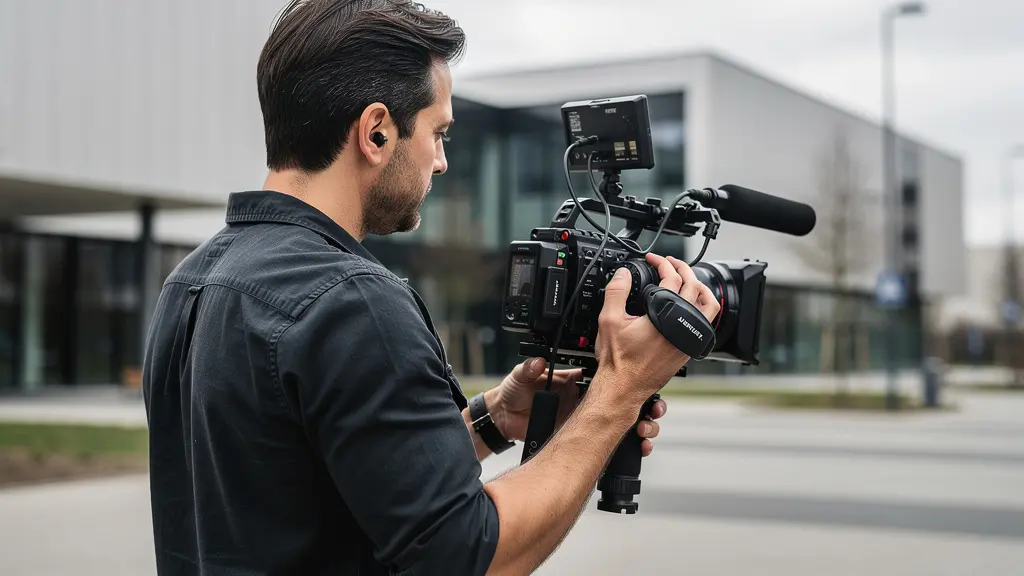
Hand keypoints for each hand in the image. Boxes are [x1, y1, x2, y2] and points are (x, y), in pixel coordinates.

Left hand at [491, 357, 668, 455]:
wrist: (503, 418)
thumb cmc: (513, 392)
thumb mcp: (519, 376)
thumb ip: (529, 369)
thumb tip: (538, 362)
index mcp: (576, 379)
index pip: (610, 375)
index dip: (628, 379)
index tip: (643, 385)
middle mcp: (587, 398)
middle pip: (626, 398)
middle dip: (646, 404)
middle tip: (654, 410)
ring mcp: (587, 418)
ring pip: (625, 420)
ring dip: (642, 425)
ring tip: (647, 431)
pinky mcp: (583, 436)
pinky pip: (611, 440)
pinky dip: (629, 445)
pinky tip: (640, 448)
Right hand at [592, 252, 720, 409]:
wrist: (623, 387)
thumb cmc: (618, 361)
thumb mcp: (609, 320)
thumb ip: (616, 291)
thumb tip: (623, 273)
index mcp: (665, 315)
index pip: (671, 278)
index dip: (661, 263)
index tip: (652, 259)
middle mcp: (682, 326)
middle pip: (693, 286)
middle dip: (682, 268)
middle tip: (670, 262)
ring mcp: (688, 339)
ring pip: (708, 306)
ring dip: (700, 287)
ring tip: (688, 280)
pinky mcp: (688, 349)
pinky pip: (705, 323)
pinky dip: (700, 308)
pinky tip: (688, 307)